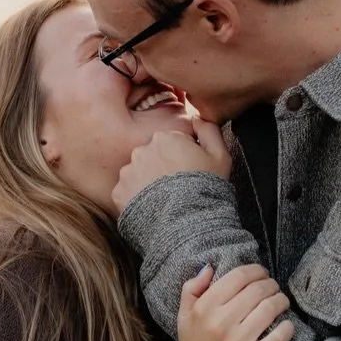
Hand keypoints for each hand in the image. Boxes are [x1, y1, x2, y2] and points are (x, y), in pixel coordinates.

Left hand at [113, 117, 232, 215]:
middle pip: (152, 156)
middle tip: (177, 187)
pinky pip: (127, 192)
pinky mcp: (119, 192)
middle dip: (161, 168)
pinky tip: (152, 208)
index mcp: (164, 137)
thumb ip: (209, 130)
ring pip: (137, 174)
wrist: (188, 224)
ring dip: (147, 183)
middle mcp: (141, 150)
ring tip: (164, 199)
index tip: (189, 172)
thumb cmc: (207, 188)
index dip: (182, 158)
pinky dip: (136, 199)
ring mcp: (128, 171)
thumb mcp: (220, 156)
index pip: (171, 143)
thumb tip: (197, 117)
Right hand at [171, 263, 293, 340]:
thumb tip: (210, 268)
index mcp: (204, 308)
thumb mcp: (184, 318)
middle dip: (271, 285)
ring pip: (271, 308)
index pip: (238, 277)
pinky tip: (286, 326)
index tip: (262, 274)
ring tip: (282, 302)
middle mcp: (221, 323)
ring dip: (281, 301)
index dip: (256, 271)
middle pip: (258, 290)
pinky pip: (279, 336)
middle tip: (274, 288)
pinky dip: (287, 327)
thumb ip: (191, 289)